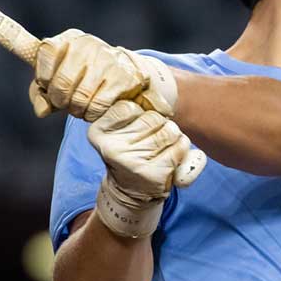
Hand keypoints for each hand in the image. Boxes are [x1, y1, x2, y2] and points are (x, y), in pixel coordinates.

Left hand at [29, 28, 177, 120]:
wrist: (124, 72)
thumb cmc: (82, 77)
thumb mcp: (57, 78)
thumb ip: (40, 93)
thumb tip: (42, 111)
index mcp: (69, 38)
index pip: (46, 52)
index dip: (43, 76)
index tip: (49, 85)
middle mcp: (88, 44)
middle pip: (62, 82)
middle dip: (59, 101)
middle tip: (65, 104)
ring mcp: (107, 60)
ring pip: (80, 98)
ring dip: (76, 111)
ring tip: (79, 109)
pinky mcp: (123, 77)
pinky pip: (98, 106)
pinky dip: (92, 114)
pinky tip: (93, 111)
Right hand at [88, 101, 193, 238]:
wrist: (130, 192)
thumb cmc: (129, 153)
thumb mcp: (118, 131)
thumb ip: (129, 111)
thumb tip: (151, 87)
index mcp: (98, 133)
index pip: (129, 106)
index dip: (140, 113)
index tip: (136, 125)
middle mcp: (112, 148)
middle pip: (153, 117)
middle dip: (159, 124)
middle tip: (150, 139)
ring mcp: (133, 162)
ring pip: (169, 130)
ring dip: (173, 136)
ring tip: (161, 147)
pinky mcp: (153, 174)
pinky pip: (180, 147)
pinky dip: (182, 148)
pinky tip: (171, 156)